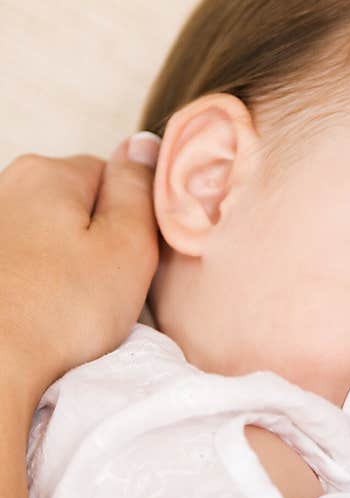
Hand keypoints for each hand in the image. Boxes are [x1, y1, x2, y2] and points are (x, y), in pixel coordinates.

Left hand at [0, 133, 159, 404]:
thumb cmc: (63, 310)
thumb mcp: (127, 245)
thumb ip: (139, 189)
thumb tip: (143, 143)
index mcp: (49, 173)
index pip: (114, 174)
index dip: (134, 217)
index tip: (134, 256)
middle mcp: (7, 185)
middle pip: (77, 201)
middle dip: (97, 237)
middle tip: (108, 284)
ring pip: (50, 232)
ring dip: (66, 260)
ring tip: (72, 303)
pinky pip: (26, 258)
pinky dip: (38, 279)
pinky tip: (41, 309)